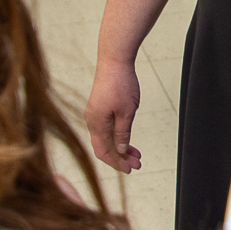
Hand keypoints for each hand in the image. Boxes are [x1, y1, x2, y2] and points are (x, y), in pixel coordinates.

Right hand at [86, 58, 143, 172]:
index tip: (131, 169)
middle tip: (138, 163)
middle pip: (104, 147)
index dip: (117, 163)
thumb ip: (123, 133)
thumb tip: (121, 150)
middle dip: (121, 157)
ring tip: (136, 153)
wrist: (114, 60)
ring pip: (106, 138)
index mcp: (96, 123)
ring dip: (120, 147)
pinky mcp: (99, 107)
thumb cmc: (121, 83)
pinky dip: (117, 136)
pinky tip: (128, 139)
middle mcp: (92, 120)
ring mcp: (95, 113)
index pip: (104, 152)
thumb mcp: (127, 112)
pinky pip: (106, 128)